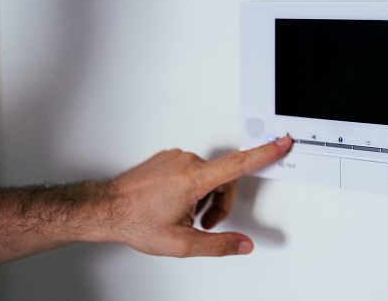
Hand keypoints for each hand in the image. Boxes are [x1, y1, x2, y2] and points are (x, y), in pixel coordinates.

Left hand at [108, 136, 292, 256]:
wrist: (105, 208)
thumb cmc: (136, 220)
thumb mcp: (181, 244)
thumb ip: (218, 244)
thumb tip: (243, 245)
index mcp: (193, 179)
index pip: (239, 164)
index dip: (265, 154)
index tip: (281, 142)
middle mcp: (186, 161)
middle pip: (223, 179)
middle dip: (219, 203)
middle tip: (202, 223)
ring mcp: (175, 157)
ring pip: (207, 176)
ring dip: (203, 196)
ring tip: (183, 214)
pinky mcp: (168, 157)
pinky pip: (191, 170)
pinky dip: (191, 187)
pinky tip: (173, 201)